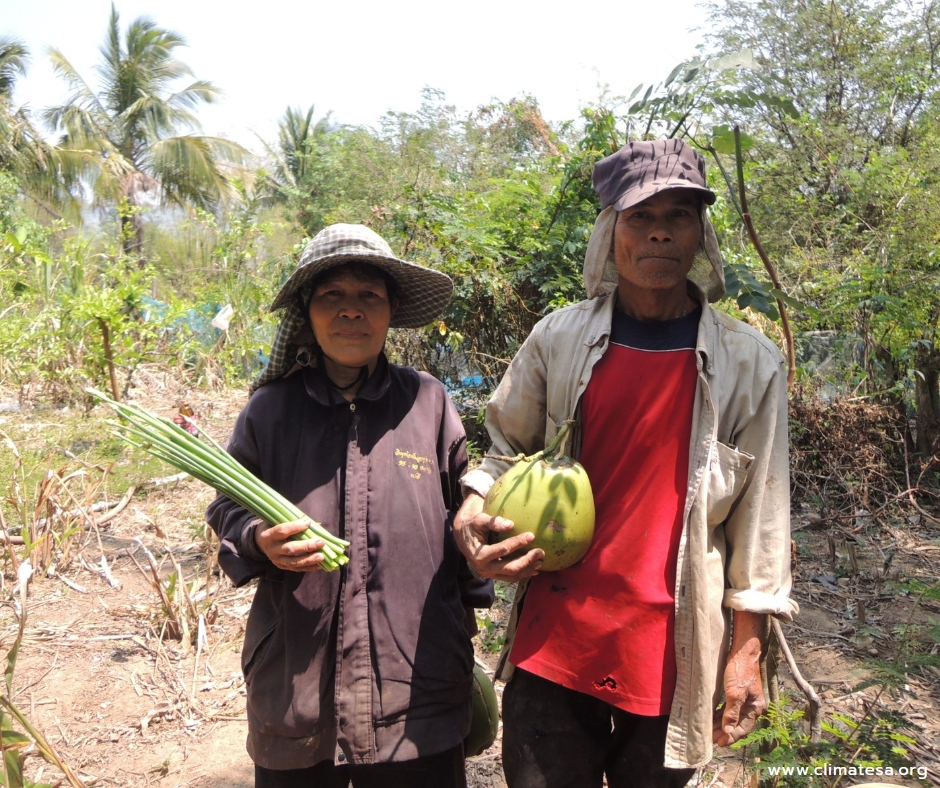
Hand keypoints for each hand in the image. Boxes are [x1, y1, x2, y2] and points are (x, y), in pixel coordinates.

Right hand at [255, 518, 328, 572]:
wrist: (260, 542)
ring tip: (322, 556)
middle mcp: (272, 549)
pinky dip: (310, 567)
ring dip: (309, 559)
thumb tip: (315, 524)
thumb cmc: (273, 527)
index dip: (295, 527)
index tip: (308, 523)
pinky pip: (297, 569)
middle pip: (289, 549)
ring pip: (293, 562)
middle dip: (306, 546)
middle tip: (320, 542)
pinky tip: (321, 564)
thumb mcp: (277, 520)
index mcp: (268, 536)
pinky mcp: (282, 567)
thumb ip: (293, 520)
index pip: (281, 531)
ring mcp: (277, 560)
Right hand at [453, 492, 543, 581]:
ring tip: (540, 561)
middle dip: (527, 560)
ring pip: (512, 576)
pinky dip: (523, 574)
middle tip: (540, 552)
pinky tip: (534, 568)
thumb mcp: (479, 520)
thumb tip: (511, 524)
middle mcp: (484, 568)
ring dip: (528, 569)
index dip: (517, 543)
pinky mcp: (494, 575)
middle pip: (510, 568)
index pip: (502, 550)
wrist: (463, 538)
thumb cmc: (473, 526)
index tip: (531, 535)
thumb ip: (493, 522)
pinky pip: (510, 577)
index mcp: (479, 554)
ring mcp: (489, 574)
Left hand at [713, 613, 766, 745]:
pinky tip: (713, 718)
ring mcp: (746, 699)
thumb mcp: (735, 692)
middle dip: (725, 732)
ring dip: (722, 724)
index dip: (731, 737)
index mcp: (755, 707)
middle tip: (711, 739)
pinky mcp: (738, 692)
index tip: (719, 743)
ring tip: (710, 731)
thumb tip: (728, 731)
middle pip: (737, 724)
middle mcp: (752, 705)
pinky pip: (730, 708)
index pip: (742, 728)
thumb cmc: (740, 670)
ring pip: (733, 716)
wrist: (743, 650)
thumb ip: (732, 712)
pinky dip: (722, 714)